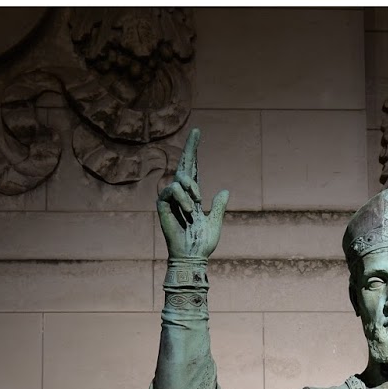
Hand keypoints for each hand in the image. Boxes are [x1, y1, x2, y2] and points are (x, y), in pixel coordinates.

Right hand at [158, 128, 228, 261]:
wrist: (193, 257)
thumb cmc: (203, 243)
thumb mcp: (215, 222)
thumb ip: (218, 207)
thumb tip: (225, 190)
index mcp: (193, 195)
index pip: (193, 168)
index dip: (193, 149)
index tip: (197, 131)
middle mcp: (181, 194)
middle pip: (183, 165)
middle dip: (190, 148)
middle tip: (197, 146)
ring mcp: (170, 199)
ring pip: (178, 179)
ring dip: (190, 190)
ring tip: (195, 208)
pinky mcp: (162, 205)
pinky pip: (170, 190)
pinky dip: (182, 198)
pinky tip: (189, 211)